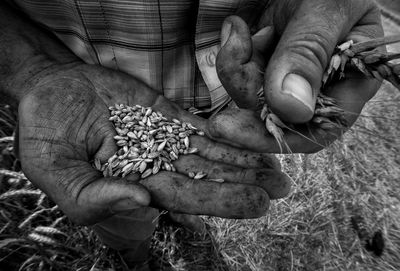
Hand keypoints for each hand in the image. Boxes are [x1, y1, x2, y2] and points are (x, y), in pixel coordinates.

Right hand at [16, 61, 290, 224]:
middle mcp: (155, 166)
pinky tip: (251, 139)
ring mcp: (163, 138)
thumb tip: (142, 205)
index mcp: (132, 187)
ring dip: (243, 159)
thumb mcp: (54, 171)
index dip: (220, 201)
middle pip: (207, 177)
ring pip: (210, 152)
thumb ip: (93, 197)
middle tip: (282, 188)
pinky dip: (226, 133)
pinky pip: (200, 125)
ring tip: (277, 167)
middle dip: (244, 184)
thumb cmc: (46, 133)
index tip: (256, 203)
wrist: (51, 90)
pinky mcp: (166, 114)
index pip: (183, 198)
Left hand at [216, 0, 383, 152]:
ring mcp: (287, 73)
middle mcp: (317, 85)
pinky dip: (232, 53)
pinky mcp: (265, 61)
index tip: (234, 130)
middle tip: (223, 79)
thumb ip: (309, 55)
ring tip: (237, 31)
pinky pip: (240, 73)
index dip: (276, 136)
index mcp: (348, 80)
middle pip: (275, 116)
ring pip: (252, 95)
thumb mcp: (325, 10)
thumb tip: (293, 110)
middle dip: (245, 96)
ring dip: (235, 67)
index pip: (317, 129)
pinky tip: (236, 27)